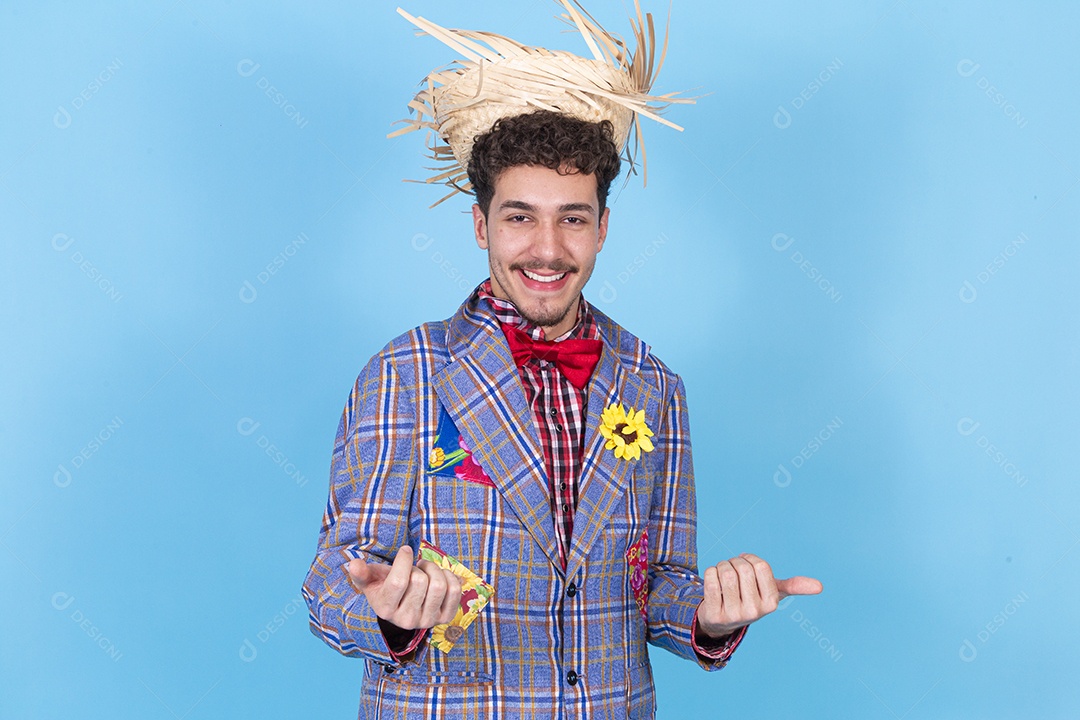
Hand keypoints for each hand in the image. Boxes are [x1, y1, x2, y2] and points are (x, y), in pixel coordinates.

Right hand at [345, 545, 461, 629]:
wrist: (402, 607)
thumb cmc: (384, 588)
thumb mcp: (370, 580)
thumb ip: (361, 573)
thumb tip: (354, 564)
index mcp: (385, 610)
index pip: (398, 582)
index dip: (404, 560)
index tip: (405, 550)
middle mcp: (406, 620)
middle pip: (420, 582)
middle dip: (419, 566)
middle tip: (416, 567)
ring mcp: (427, 621)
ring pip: (439, 586)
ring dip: (434, 570)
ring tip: (427, 571)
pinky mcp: (444, 618)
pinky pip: (454, 591)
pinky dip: (450, 577)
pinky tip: (440, 577)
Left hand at [696, 552, 821, 637]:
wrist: (722, 621)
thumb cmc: (750, 599)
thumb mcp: (773, 593)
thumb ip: (794, 586)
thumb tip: (820, 586)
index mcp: (771, 603)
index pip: (760, 565)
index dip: (750, 559)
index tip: (746, 564)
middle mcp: (754, 612)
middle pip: (742, 568)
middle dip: (734, 562)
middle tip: (732, 569)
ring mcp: (734, 615)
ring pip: (725, 572)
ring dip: (721, 566)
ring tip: (723, 574)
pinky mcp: (714, 614)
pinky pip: (710, 578)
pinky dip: (709, 573)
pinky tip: (713, 582)